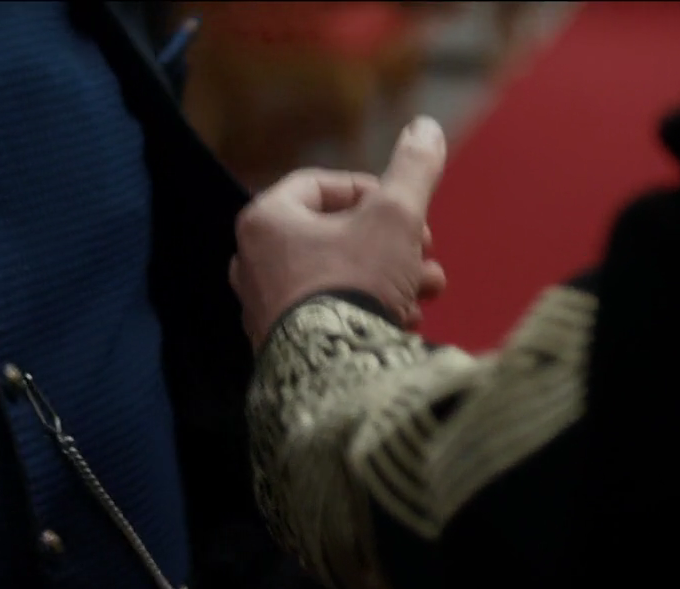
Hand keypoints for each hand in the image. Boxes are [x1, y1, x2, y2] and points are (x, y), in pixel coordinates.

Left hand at [229, 116, 448, 348]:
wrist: (333, 370)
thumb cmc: (355, 283)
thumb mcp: (395, 216)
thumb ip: (412, 170)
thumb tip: (426, 127)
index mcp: (266, 220)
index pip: (321, 186)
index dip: (373, 191)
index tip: (408, 209)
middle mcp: (253, 263)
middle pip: (333, 237)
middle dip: (391, 243)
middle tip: (425, 253)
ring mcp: (264, 309)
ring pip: (337, 278)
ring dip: (388, 278)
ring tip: (426, 289)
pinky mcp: (280, 347)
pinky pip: (329, 317)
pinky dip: (366, 312)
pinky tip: (403, 322)